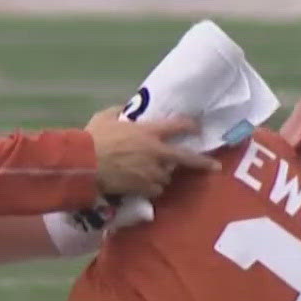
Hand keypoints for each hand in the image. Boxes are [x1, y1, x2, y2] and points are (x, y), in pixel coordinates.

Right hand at [87, 108, 217, 198]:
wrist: (85, 164)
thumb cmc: (93, 138)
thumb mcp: (104, 117)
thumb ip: (118, 112)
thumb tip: (123, 110)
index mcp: (148, 131)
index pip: (177, 126)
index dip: (189, 126)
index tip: (196, 128)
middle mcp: (156, 152)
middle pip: (185, 157)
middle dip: (202, 162)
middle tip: (214, 166)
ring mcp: (151, 171)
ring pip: (167, 177)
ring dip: (163, 176)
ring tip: (152, 175)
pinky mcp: (143, 187)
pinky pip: (156, 190)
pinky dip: (152, 189)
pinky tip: (143, 187)